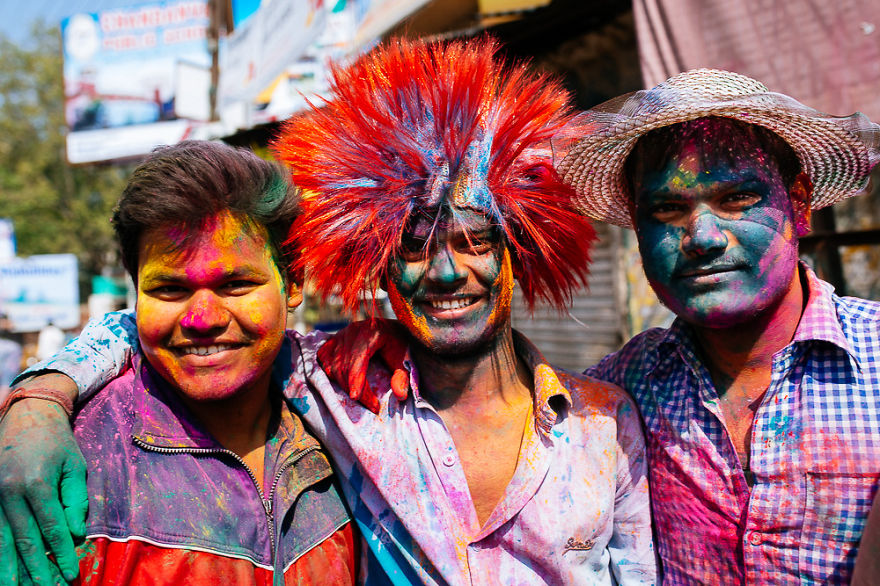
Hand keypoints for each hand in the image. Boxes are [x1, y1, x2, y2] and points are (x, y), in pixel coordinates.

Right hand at [0, 396, 86, 583]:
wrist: (26, 414)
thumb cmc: (56, 441)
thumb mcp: (75, 465)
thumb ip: (75, 500)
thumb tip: (74, 534)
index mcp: (37, 484)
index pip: (51, 529)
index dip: (60, 555)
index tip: (69, 574)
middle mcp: (9, 492)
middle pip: (22, 541)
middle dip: (33, 571)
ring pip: (0, 540)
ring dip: (9, 568)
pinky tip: (2, 568)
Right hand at [317, 318, 409, 412]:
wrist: (390, 331)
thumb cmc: (398, 346)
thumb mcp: (405, 361)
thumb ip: (402, 377)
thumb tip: (400, 396)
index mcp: (372, 331)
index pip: (358, 357)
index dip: (355, 378)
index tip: (355, 397)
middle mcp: (353, 330)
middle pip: (344, 364)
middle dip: (353, 388)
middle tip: (371, 406)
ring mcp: (341, 335)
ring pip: (333, 365)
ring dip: (344, 385)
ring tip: (361, 397)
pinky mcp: (333, 341)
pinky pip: (325, 361)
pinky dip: (332, 376)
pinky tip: (344, 384)